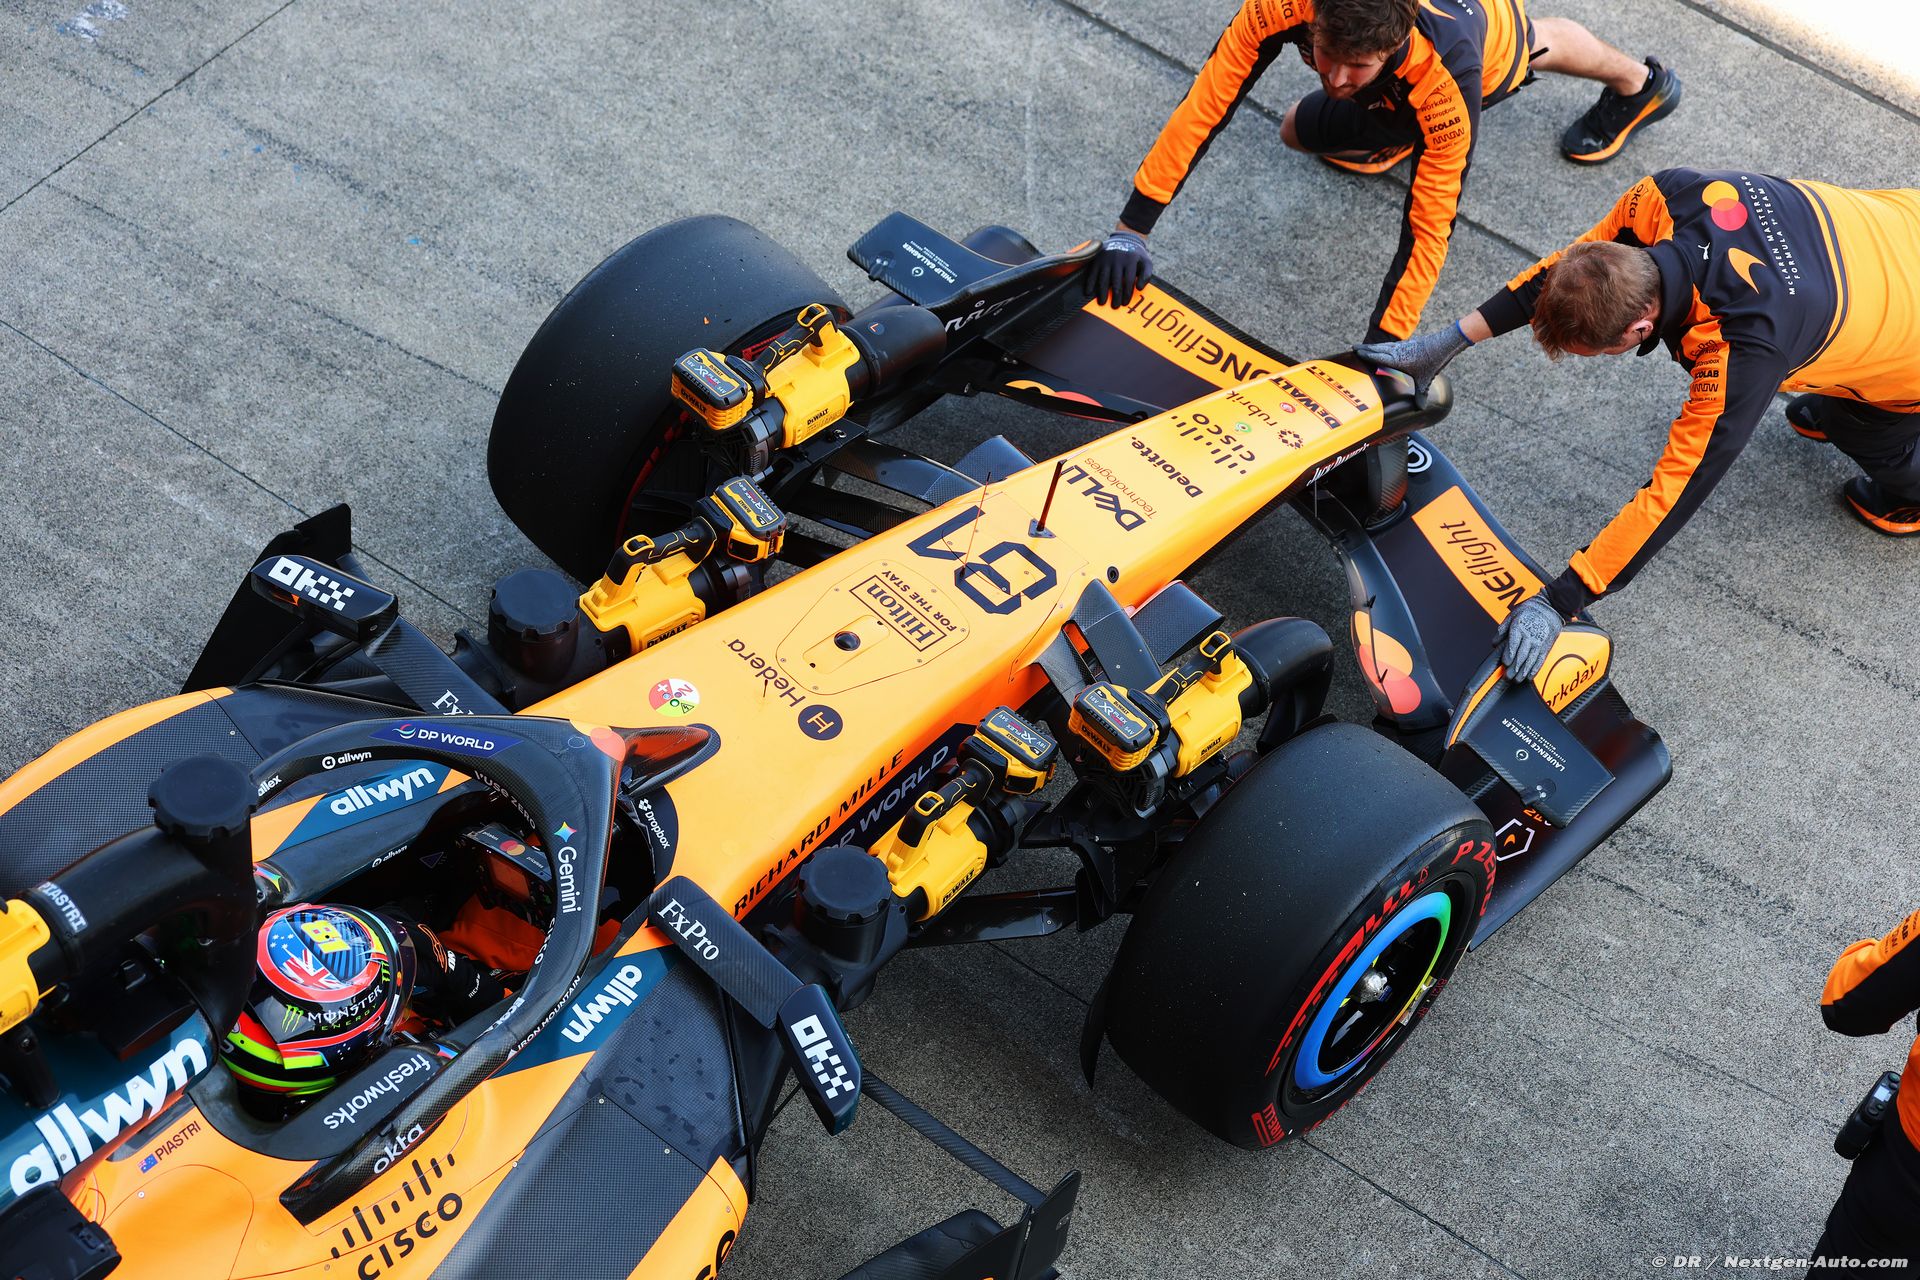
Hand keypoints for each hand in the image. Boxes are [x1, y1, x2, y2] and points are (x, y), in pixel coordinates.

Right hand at [1086, 230, 1151, 307]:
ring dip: (1102, 292)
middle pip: (1116, 281)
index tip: (1125, 303)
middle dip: (1115, 296)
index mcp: (1131, 259)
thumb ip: (1147, 275)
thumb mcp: (1146, 262)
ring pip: (1104, 278)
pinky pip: (1093, 272)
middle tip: (1115, 306)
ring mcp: (1107, 258)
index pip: (1129, 280)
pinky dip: (1090, 282)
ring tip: (1102, 303)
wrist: (1125, 238)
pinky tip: (1088, 292)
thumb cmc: (1137, 255)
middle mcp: (1118, 258)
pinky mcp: (1098, 258)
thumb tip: (1139, 288)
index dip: (1127, 293)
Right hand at [1354, 321, 1472, 395]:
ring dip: (1374, 345)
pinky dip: (1385, 345)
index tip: (1356, 352)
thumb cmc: (1433, 361)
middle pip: (1377, 348)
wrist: (1444, 343)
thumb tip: (1421, 408)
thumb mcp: (1426, 380)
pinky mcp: (1409, 343)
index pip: (1377, 356)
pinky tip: (1385, 347)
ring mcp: (1403, 345)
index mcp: (1397, 360)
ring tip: (1365, 346)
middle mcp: (1398, 351)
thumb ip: (1421, 394)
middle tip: (1354, 347)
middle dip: (1365, 348)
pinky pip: (1392, 344)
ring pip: (1384, 345)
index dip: (1366, 354)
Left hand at [1493, 594, 1565, 682]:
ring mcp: (1539, 642)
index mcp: (1520, 628)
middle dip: (1514, 667)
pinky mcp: (1546, 646)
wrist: (1551, 607)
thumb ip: (1503, 629)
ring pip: (1531, 660)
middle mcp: (1530, 636)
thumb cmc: (1530, 609)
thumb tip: (1494, 643)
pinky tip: (1529, 676)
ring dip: (1523, 671)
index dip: (1509, 654)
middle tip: (1508, 677)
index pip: (1514, 644)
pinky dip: (1535, 669)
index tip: (1505, 663)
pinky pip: (1540, 660)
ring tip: (1517, 680)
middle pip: (1522, 654)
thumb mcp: (1513, 614)